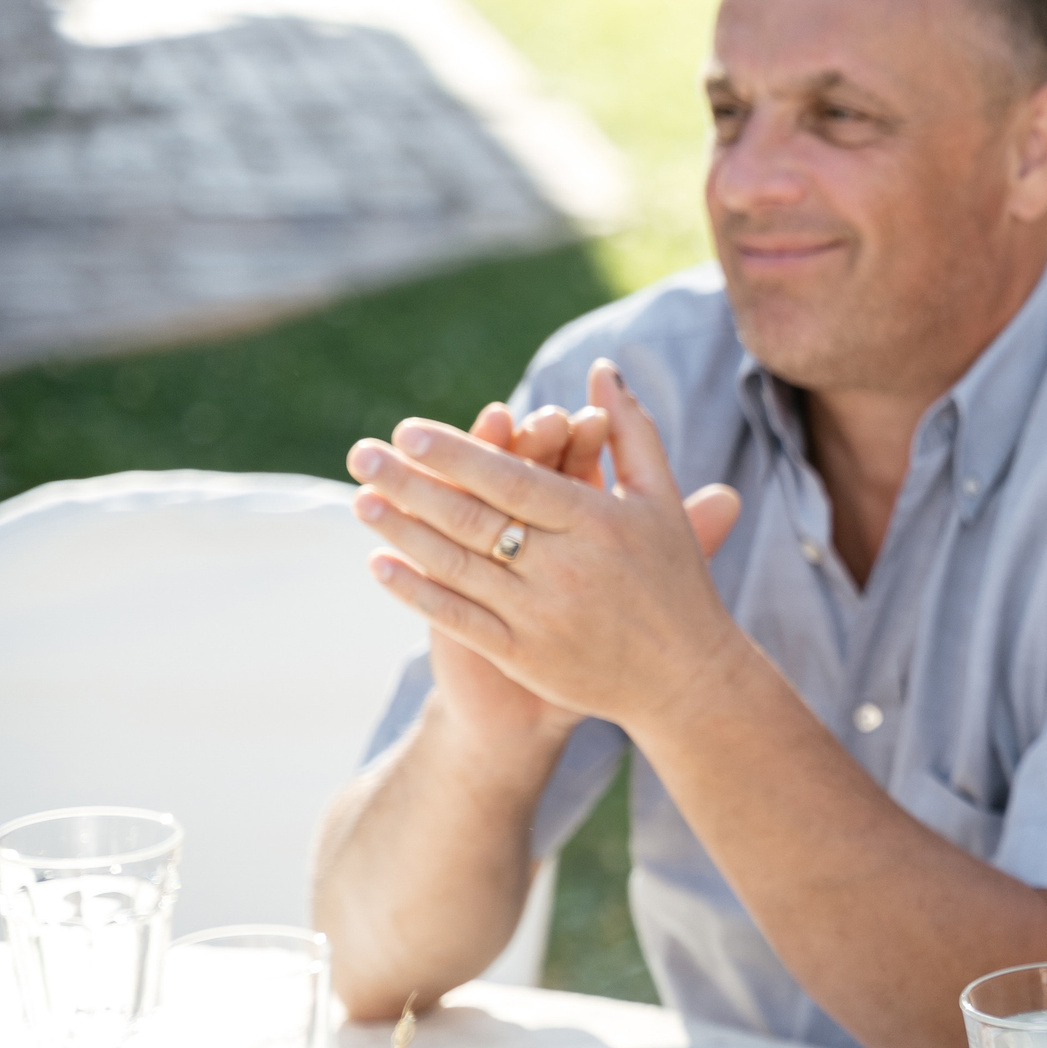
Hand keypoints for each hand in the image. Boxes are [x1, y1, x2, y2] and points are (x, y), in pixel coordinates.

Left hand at [349, 359, 746, 732]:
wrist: (685, 679)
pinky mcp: (526, 657)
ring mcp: (543, 616)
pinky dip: (416, 591)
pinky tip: (381, 565)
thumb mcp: (660, 501)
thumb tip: (603, 368)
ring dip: (402, 531)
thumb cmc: (674, 579)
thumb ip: (630, 431)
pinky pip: (459, 618)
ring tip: (361, 499)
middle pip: (473, 518)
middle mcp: (568, 568)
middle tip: (362, 454)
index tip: (408, 431)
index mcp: (599, 523)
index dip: (458, 454)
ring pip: (456, 566)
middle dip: (410, 483)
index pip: (514, 480)